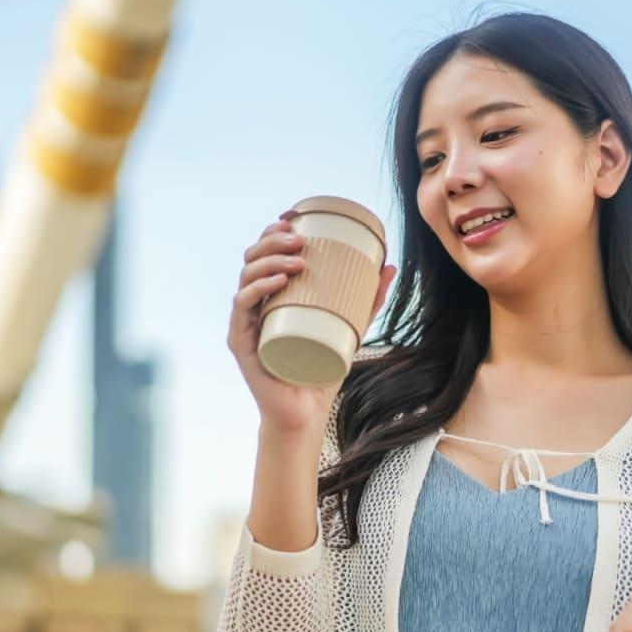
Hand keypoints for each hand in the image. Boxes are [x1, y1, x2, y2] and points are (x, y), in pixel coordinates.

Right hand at [226, 211, 397, 433]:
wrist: (305, 414)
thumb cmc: (322, 370)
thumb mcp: (350, 329)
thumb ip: (368, 300)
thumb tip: (389, 266)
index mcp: (271, 296)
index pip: (265, 254)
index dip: (273, 231)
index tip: (295, 217)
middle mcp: (254, 305)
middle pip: (253, 259)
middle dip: (273, 241)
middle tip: (300, 238)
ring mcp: (245, 323)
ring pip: (246, 278)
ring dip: (268, 261)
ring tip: (296, 260)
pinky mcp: (241, 343)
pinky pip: (243, 309)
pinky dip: (257, 290)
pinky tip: (276, 281)